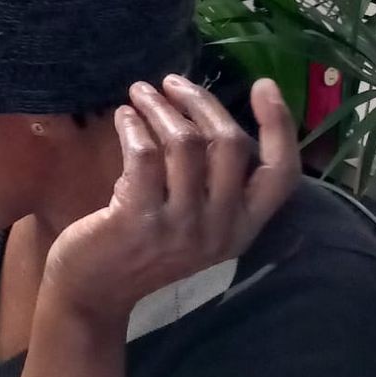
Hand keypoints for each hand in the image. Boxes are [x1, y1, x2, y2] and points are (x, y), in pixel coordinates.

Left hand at [41, 75, 299, 328]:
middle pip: (230, 143)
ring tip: (139, 93)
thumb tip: (205, 114)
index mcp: (242, 228)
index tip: (265, 84)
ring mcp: (180, 226)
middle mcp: (219, 229)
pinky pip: (145, 154)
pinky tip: (124, 118)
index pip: (281, 174)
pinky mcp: (138, 219)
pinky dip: (134, 126)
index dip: (280, 125)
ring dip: (160, 107)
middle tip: (171, 82)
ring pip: (186, 142)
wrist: (94, 294)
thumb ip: (211, 183)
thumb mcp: (193, 223)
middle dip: (200, 101)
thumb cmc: (142, 248)